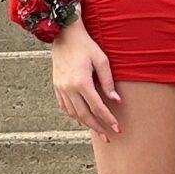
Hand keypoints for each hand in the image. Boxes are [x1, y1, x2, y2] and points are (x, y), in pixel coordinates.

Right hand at [51, 18, 124, 139]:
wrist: (64, 36)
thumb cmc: (86, 46)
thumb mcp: (102, 60)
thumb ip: (108, 81)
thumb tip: (116, 100)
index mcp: (81, 82)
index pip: (97, 107)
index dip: (108, 120)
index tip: (117, 129)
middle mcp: (69, 88)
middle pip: (85, 115)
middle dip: (98, 128)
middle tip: (109, 137)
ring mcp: (61, 88)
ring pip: (74, 114)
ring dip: (87, 124)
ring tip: (98, 130)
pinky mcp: (56, 86)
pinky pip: (65, 107)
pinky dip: (74, 116)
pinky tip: (82, 120)